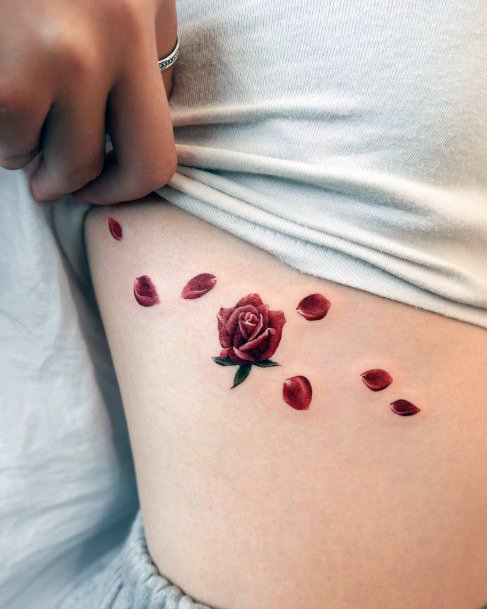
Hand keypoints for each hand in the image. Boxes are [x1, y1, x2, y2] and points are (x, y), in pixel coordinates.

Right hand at [0, 0, 177, 203]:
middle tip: (54, 179)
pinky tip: (1, 92)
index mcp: (138, 28)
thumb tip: (139, 135)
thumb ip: (149, 60)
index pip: (156, 158)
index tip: (104, 183)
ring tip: (19, 113)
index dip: (128, 187)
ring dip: (24, 150)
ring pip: (35, 158)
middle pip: (96, 170)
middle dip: (74, 185)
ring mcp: (40, 58)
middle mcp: (97, 48)